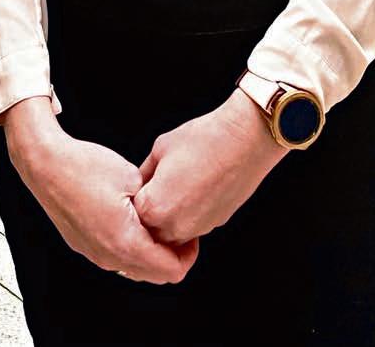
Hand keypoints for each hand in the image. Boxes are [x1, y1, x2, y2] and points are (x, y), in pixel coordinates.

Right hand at [3, 97, 197, 283]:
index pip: (172, 270)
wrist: (45, 162)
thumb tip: (168, 213)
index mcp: (125, 242)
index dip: (188, 253)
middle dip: (171, 254)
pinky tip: (130, 219)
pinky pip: (116, 257)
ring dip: (150, 252)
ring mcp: (94, 254)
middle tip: (176, 227)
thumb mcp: (132, 178)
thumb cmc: (85, 166)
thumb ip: (156, 203)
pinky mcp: (83, 246)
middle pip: (155, 275)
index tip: (190, 232)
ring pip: (135, 268)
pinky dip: (130, 246)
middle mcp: (109, 257)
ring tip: (153, 221)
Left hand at [132, 91, 287, 244]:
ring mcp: (196, 230)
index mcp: (154, 207)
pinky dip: (186, 216)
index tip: (138, 181)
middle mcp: (173, 226)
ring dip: (167, 217)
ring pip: (170, 234)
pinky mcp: (214, 226)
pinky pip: (190, 229)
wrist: (243, 143)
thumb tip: (137, 184)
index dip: (133, 195)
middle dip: (148, 211)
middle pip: (149, 229)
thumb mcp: (160, 150)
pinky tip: (191, 191)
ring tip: (175, 187)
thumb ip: (145, 173)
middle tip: (155, 184)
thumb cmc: (201, 141)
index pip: (131, 213)